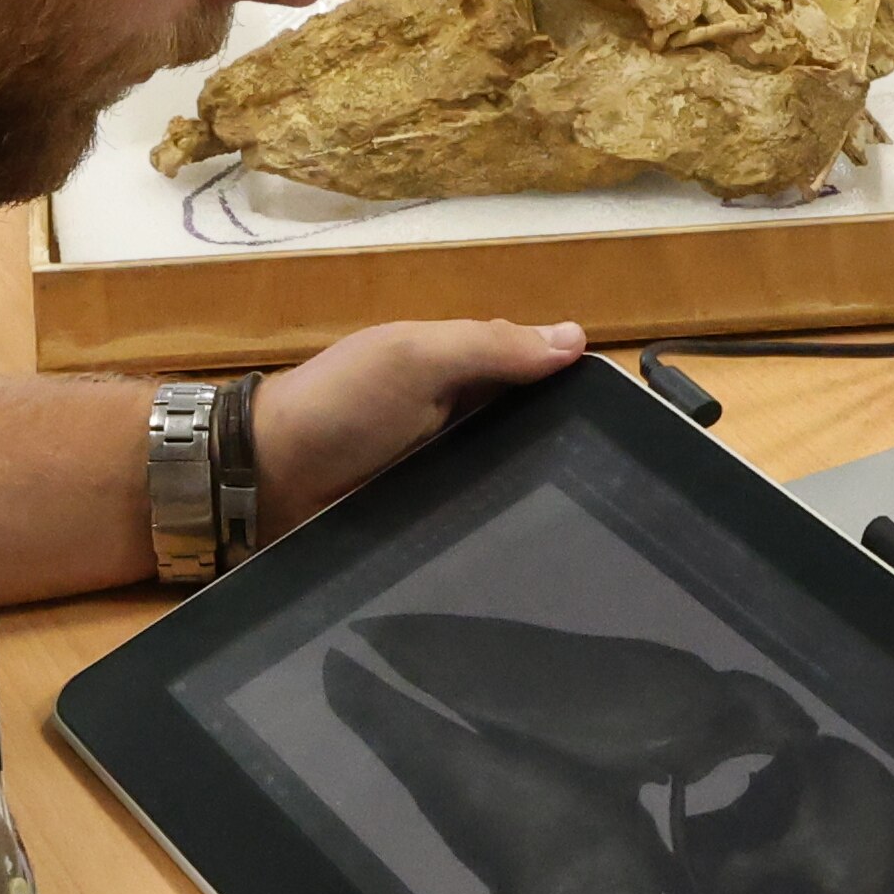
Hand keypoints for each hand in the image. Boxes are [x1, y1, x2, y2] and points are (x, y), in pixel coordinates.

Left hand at [250, 319, 584, 535]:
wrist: (263, 480)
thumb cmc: (340, 407)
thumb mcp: (414, 358)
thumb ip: (489, 347)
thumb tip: (580, 339)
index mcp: (457, 364)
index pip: (536, 370)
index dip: (578, 388)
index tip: (629, 424)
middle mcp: (458, 415)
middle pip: (530, 429)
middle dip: (569, 452)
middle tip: (615, 491)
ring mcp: (444, 469)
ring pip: (511, 478)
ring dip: (540, 497)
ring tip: (593, 532)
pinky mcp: (429, 517)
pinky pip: (479, 517)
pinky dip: (503, 528)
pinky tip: (543, 554)